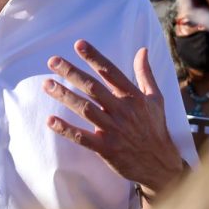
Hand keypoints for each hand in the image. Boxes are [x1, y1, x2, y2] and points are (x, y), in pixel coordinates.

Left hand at [43, 40, 184, 199]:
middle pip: (93, 88)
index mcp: (134, 97)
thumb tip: (142, 50)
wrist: (160, 164)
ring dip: (65, 95)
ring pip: (85, 109)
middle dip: (72, 72)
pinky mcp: (106, 148)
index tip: (79, 44)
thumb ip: (145, 74)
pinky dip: (66, 129)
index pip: (111, 72)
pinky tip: (51, 120)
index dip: (94, 57)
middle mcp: (123, 111)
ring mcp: (114, 130)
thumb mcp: (156, 99)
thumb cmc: (155, 129)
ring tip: (47, 84)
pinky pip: (83, 137)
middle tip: (53, 61)